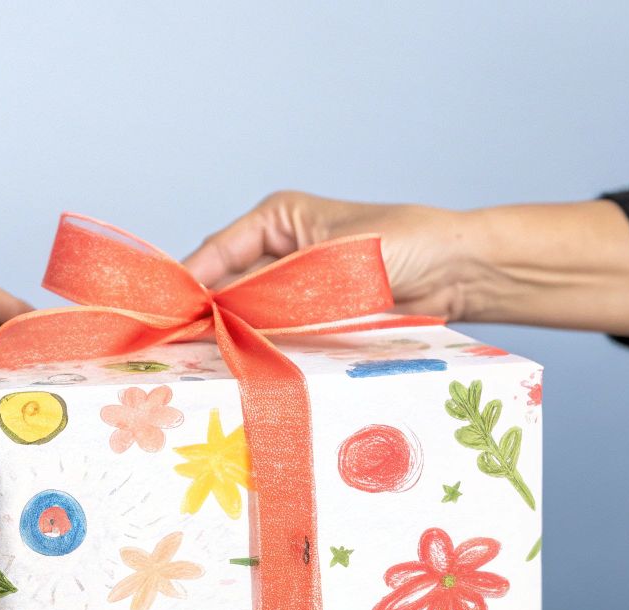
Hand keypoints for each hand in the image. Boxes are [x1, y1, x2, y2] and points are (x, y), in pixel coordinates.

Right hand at [185, 192, 628, 333]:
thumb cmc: (404, 243)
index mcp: (276, 218)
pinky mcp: (318, 319)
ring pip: (251, 318)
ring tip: (210, 369)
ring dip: (236, 341)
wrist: (461, 272)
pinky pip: (281, 337)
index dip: (189, 286)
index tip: (168, 319)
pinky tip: (251, 372)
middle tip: (183, 354)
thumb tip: (222, 312)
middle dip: (209, 320)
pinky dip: (267, 353)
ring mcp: (298, 288)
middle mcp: (280, 251)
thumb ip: (274, 289)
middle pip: (228, 290)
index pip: (216, 252)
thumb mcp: (330, 262)